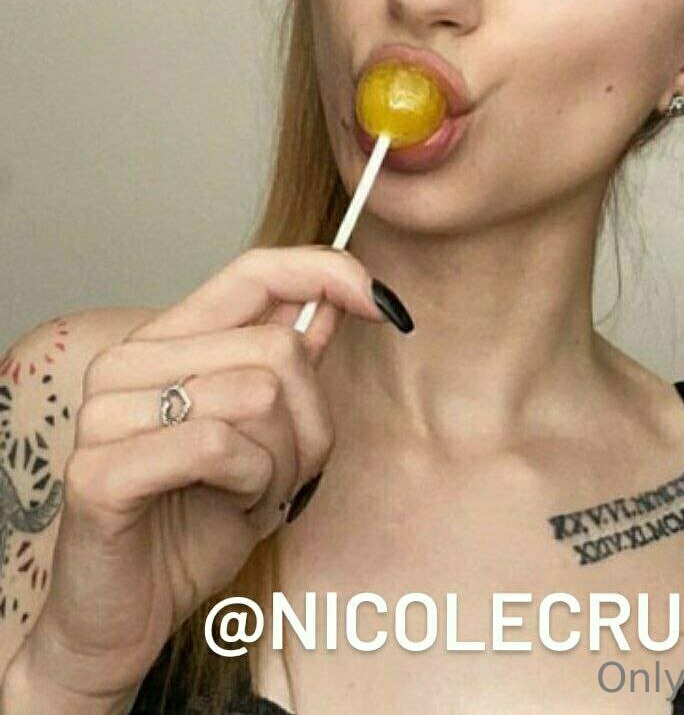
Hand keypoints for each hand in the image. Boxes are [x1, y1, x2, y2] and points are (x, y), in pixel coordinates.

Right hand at [24, 246, 390, 699]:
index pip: (255, 271)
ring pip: (257, 395)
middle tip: (280, 471)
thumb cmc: (197, 519)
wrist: (128, 614)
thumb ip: (290, 361)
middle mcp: (129, 363)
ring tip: (248, 492)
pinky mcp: (98, 470)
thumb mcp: (267, 433)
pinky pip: (220, 445)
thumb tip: (339, 297)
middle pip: (277, 347)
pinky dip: (251, 484)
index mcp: (168, 341)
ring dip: (281, 462)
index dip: (326, 273)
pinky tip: (230, 507)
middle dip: (306, 422)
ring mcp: (105, 413)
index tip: (382, 304)